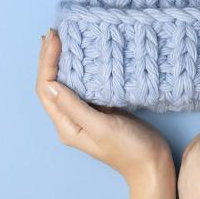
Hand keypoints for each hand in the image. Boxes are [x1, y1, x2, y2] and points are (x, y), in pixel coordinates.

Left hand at [35, 28, 173, 186]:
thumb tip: (50, 84)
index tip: (54, 39)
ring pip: (67, 83)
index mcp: (67, 126)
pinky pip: (84, 85)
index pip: (46, 89)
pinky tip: (86, 56)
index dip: (46, 62)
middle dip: (49, 59)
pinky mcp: (102, 109)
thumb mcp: (101, 127)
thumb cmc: (129, 149)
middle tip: (53, 33)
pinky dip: (81, 68)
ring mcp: (86, 114)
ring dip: (63, 62)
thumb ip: (75, 107)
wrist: (153, 165)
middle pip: (52, 84)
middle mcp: (71, 119)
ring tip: (64, 39)